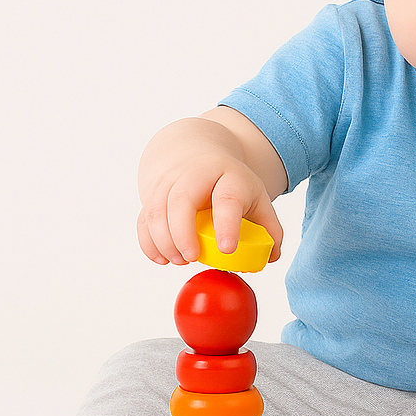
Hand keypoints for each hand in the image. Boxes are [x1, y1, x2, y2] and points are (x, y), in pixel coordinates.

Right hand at [136, 117, 282, 266]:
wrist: (200, 154)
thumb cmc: (232, 184)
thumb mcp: (257, 197)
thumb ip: (270, 227)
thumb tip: (271, 255)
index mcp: (230, 176)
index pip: (227, 198)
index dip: (227, 224)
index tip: (227, 249)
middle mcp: (197, 174)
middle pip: (181, 199)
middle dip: (183, 232)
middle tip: (192, 258)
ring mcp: (171, 181)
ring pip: (157, 209)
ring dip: (163, 240)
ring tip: (179, 260)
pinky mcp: (152, 193)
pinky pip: (144, 218)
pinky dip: (148, 242)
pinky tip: (161, 258)